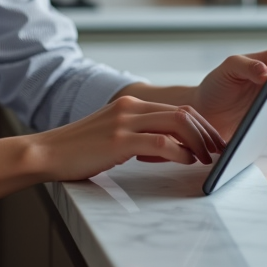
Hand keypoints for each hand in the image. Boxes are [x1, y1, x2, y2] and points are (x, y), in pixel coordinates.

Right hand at [30, 95, 226, 181]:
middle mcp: (130, 107)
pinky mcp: (119, 140)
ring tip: (208, 158)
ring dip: (199, 142)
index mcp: (130, 104)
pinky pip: (161, 142)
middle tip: (219, 151)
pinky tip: (187, 161)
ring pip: (177, 123)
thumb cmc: (78, 150)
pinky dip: (180, 151)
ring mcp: (125, 122)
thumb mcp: (112, 135)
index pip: (176, 108)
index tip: (213, 142)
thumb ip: (137, 135)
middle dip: (207, 132)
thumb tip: (168, 148)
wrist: (46, 152)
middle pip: (183, 113)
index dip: (201, 125)